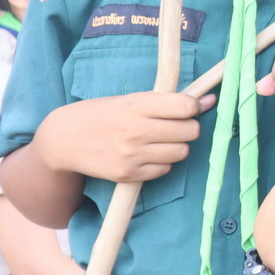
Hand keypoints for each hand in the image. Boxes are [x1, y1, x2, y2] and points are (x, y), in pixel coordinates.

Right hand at [38, 91, 211, 182]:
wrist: (63, 140)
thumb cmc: (101, 115)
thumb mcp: (131, 100)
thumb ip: (168, 102)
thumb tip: (210, 100)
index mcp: (137, 105)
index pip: (186, 106)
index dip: (193, 106)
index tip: (186, 108)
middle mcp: (136, 130)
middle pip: (190, 131)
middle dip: (188, 127)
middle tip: (175, 125)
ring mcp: (132, 155)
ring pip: (182, 152)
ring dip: (177, 146)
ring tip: (161, 140)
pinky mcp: (128, 174)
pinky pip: (165, 170)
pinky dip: (162, 162)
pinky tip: (148, 154)